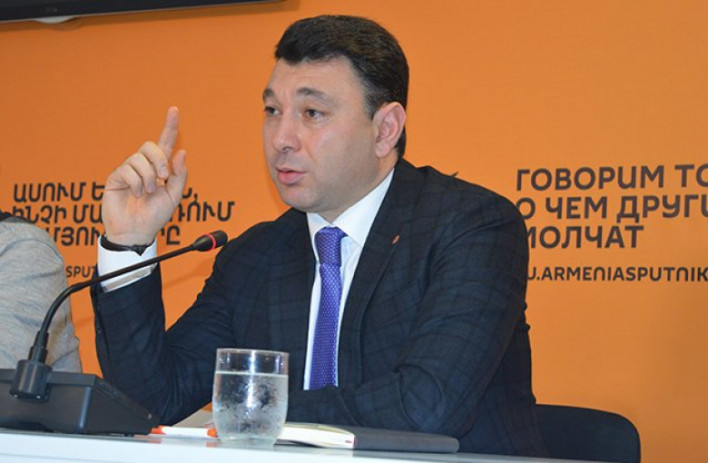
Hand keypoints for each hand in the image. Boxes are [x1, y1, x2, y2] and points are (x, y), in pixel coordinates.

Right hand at [101, 107, 187, 244]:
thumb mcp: (174, 196)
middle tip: (163, 179)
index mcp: (160, 168)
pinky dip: (136, 183)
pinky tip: (135, 195)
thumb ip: (179, 175)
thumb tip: (181, 152)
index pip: (165, 143)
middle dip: (160, 160)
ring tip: (147, 193)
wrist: (137, 232)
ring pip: (139, 158)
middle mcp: (144, 166)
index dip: (170, 126)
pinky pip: (128, 170)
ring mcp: (129, 170)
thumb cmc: (155, 216)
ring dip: (148, 177)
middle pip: (151, 146)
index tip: (174, 110)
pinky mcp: (116, 177)